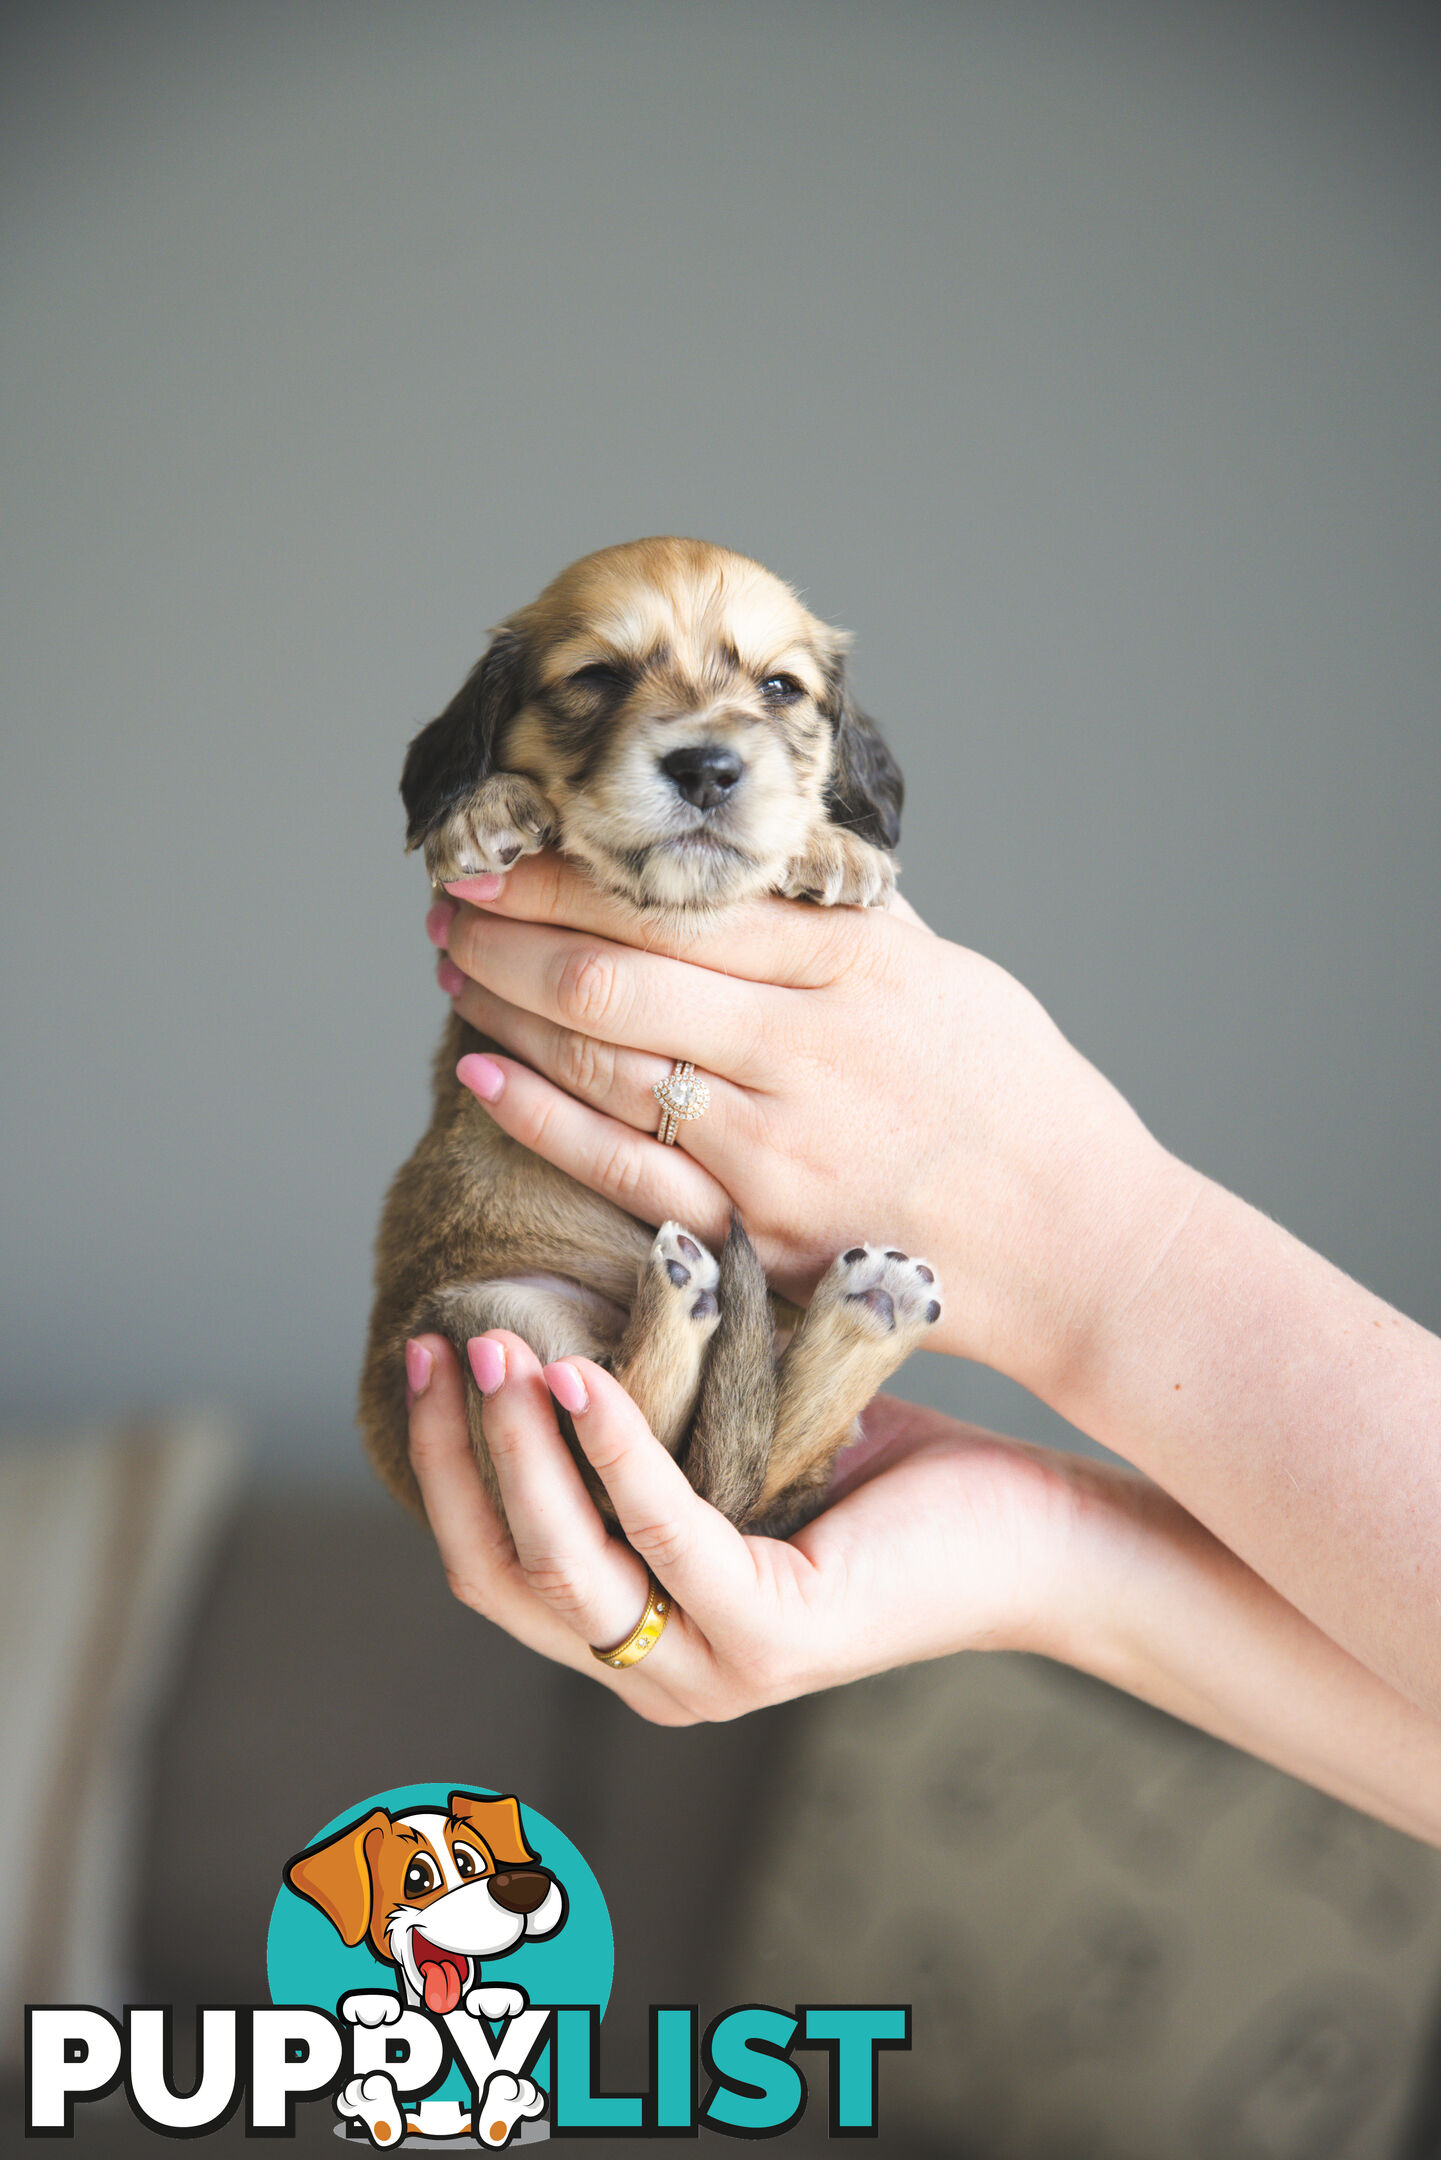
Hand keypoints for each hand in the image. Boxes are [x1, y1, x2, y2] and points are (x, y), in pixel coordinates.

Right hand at [402, 1329, 1073, 1721]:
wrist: (1033, 1531)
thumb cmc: (886, 1475)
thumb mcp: (736, 1445)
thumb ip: (646, 1420)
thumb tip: (550, 1303)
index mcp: (640, 1633)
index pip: (491, 1566)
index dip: (441, 1463)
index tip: (421, 1352)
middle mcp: (660, 1674)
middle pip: (502, 1575)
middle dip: (454, 1453)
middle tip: (435, 1339)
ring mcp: (713, 1669)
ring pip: (563, 1566)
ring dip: (513, 1449)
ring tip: (494, 1345)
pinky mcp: (772, 1639)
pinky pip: (661, 1534)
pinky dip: (609, 1450)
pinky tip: (581, 1374)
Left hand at [427, 855, 1197, 1401]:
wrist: (1080, 1242)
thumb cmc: (1018, 1096)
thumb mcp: (949, 974)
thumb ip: (842, 918)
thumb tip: (752, 855)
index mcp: (858, 967)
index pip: (675, 901)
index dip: (566, 873)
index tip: (500, 845)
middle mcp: (810, 1050)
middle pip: (617, 976)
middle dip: (510, 930)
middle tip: (449, 902)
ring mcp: (781, 1149)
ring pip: (607, 1065)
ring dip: (510, 1009)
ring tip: (456, 968)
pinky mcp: (763, 1233)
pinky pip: (627, 1169)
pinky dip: (544, 1118)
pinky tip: (483, 1069)